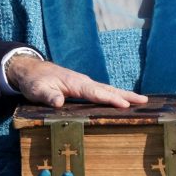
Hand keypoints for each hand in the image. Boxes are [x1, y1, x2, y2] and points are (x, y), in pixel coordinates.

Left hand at [7, 56, 147, 107]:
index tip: (126, 104)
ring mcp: (83, 84)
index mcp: (75, 83)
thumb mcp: (37, 90)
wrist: (31, 70)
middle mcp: (83, 82)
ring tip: (140, 101)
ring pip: (106, 89)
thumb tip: (59, 103)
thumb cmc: (34, 81)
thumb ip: (48, 96)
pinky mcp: (82, 87)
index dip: (110, 99)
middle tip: (144, 101)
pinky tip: (121, 101)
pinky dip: (113, 95)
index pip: (95, 92)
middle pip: (107, 89)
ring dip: (123, 94)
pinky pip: (101, 91)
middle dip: (126, 95)